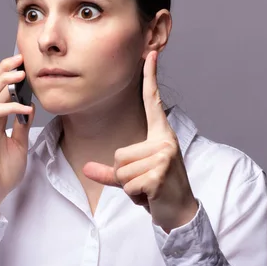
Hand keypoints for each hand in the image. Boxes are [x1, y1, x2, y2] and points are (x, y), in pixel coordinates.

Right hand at [0, 54, 35, 216]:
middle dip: (5, 69)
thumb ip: (22, 124)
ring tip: (21, 73)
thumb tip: (30, 105)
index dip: (8, 74)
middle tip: (20, 57)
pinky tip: (26, 108)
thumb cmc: (2, 172)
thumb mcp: (19, 143)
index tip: (23, 63)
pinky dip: (11, 108)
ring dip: (5, 82)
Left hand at [82, 51, 197, 232]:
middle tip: (145, 182)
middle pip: (118, 154)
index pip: (152, 102)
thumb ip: (111, 170)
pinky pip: (127, 183)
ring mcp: (164, 156)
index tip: (151, 53)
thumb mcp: (133, 176)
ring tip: (148, 188)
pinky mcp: (159, 174)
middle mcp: (164, 140)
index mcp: (160, 135)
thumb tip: (86, 168)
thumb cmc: (157, 190)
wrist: (180, 212)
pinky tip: (150, 196)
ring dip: (129, 186)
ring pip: (121, 170)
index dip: (150, 77)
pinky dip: (134, 195)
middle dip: (125, 175)